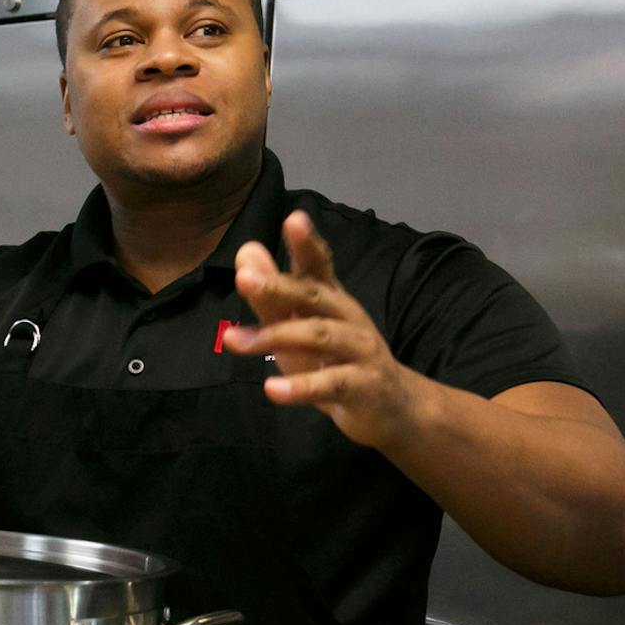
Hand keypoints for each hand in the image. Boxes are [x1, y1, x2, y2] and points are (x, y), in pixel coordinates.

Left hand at [222, 210, 429, 448]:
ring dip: (275, 337)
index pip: (319, 264)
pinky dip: (301, 387)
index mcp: (330, 298)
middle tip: (243, 278)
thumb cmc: (334, 360)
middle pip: (314, 295)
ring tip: (233, 340)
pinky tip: (272, 389)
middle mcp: (347, 316)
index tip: (293, 219)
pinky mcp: (363, 386)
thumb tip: (245, 252)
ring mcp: (359, 350)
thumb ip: (270, 295)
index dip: (307, 243)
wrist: (391, 406)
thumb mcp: (297, 326)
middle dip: (278, 285)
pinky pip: (332, 384)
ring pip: (320, 336)